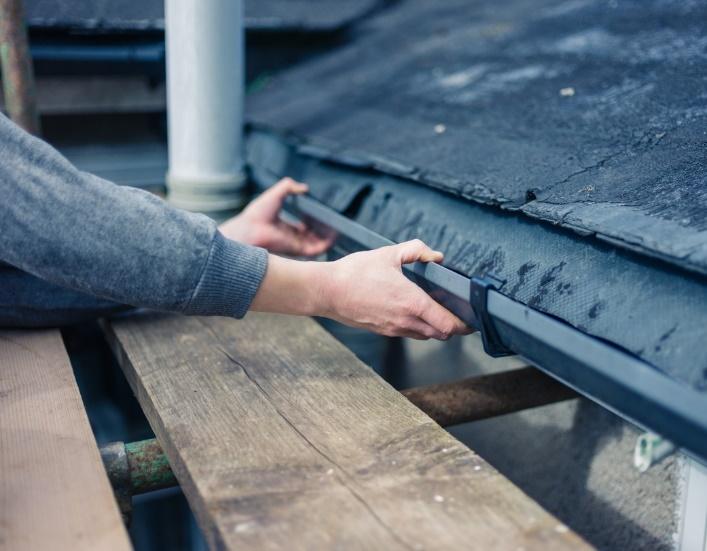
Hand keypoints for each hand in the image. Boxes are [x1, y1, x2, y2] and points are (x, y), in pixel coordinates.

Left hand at [220, 177, 332, 255]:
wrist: (250, 228)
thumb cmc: (258, 212)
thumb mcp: (276, 193)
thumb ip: (289, 187)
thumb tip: (304, 187)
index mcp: (284, 227)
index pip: (302, 228)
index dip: (312, 223)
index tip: (321, 217)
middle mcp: (290, 237)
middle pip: (311, 237)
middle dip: (322, 232)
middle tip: (333, 224)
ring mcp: (294, 244)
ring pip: (315, 244)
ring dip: (327, 238)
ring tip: (338, 229)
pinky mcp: (297, 250)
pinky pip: (316, 249)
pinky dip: (325, 244)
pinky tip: (333, 236)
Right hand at [320, 239, 470, 338]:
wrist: (327, 291)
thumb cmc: (354, 273)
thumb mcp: (388, 254)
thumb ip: (416, 250)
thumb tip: (436, 256)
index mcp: (411, 302)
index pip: (448, 324)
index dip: (464, 324)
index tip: (471, 317)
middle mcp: (405, 320)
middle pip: (441, 334)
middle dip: (453, 326)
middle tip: (458, 312)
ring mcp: (393, 328)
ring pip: (426, 336)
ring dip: (435, 327)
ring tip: (436, 311)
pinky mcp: (383, 331)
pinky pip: (409, 333)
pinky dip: (418, 327)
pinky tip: (413, 311)